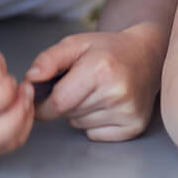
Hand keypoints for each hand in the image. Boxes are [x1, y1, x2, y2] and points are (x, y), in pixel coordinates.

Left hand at [26, 29, 161, 141]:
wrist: (147, 55)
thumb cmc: (109, 50)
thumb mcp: (77, 43)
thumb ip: (48, 59)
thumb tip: (30, 80)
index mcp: (100, 70)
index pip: (57, 103)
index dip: (45, 103)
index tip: (46, 97)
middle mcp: (117, 92)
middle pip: (68, 114)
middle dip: (67, 103)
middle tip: (83, 85)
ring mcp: (128, 111)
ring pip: (80, 125)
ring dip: (81, 112)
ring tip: (98, 92)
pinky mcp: (134, 126)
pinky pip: (95, 134)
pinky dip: (96, 123)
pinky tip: (109, 104)